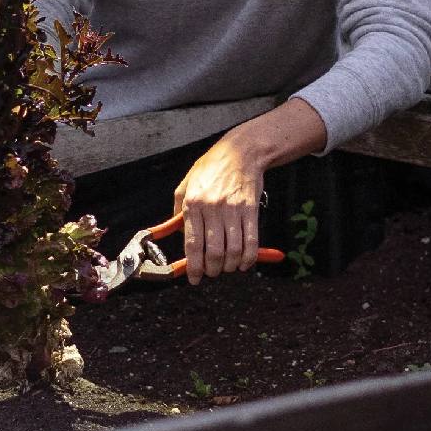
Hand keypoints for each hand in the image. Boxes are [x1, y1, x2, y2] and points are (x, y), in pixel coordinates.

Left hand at [173, 127, 264, 284]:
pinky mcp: (251, 209)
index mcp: (192, 203)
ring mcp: (233, 209)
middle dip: (213, 270)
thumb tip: (180, 237)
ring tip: (227, 267)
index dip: (193, 267)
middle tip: (212, 272)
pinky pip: (251, 241)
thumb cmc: (211, 168)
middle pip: (214, 252)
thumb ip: (179, 210)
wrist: (240, 152)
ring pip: (233, 251)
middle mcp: (212, 208)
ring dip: (230, 266)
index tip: (194, 278)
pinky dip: (249, 258)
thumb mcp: (187, 183)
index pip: (192, 244)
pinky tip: (244, 262)